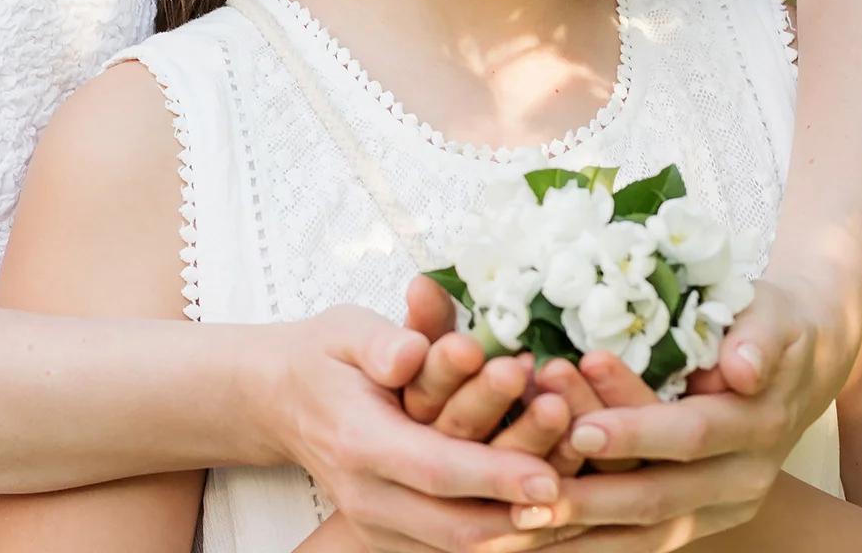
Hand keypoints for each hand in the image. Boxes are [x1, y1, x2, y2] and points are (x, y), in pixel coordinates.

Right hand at [261, 304, 565, 552]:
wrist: (281, 400)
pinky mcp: (392, 534)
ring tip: (576, 494)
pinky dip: (501, 532)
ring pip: (458, 545)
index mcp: (358, 440)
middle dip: (520, 509)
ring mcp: (378, 523)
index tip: (549, 477)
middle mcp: (368, 495)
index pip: (435, 469)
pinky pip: (453, 545)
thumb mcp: (346, 330)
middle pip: (454, 523)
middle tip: (580, 487)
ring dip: (518, 525)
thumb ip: (382, 341)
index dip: (494, 475)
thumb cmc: (326, 355)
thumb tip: (412, 354)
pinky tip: (547, 511)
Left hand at [538, 280, 830, 545]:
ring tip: (525, 516)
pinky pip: (644, 539)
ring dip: (586, 526)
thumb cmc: (770, 324)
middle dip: (593, 492)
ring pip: (647, 529)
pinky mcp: (699, 519)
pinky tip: (544, 536)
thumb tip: (742, 370)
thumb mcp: (771, 316)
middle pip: (660, 494)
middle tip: (532, 484)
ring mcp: (721, 508)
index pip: (688, 434)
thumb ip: (756, 340)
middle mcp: (741, 479)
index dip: (635, 432)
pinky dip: (594, 541)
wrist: (801, 361)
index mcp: (755, 426)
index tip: (579, 429)